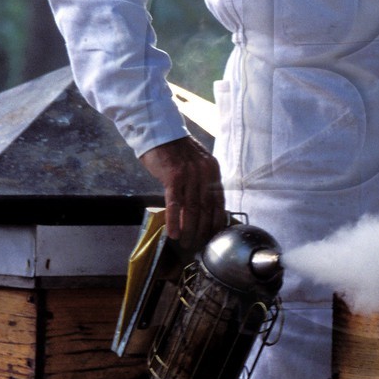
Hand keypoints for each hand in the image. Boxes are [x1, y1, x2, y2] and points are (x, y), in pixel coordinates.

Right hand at [139, 134, 227, 252]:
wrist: (158, 133)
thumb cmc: (174, 151)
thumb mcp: (195, 164)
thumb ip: (200, 183)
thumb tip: (201, 209)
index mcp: (213, 170)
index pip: (219, 202)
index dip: (216, 222)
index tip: (214, 236)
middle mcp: (205, 172)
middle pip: (208, 208)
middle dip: (204, 230)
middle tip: (199, 245)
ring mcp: (190, 174)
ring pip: (193, 209)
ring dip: (190, 230)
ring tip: (187, 243)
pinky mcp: (173, 176)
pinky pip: (175, 203)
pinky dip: (175, 221)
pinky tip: (174, 234)